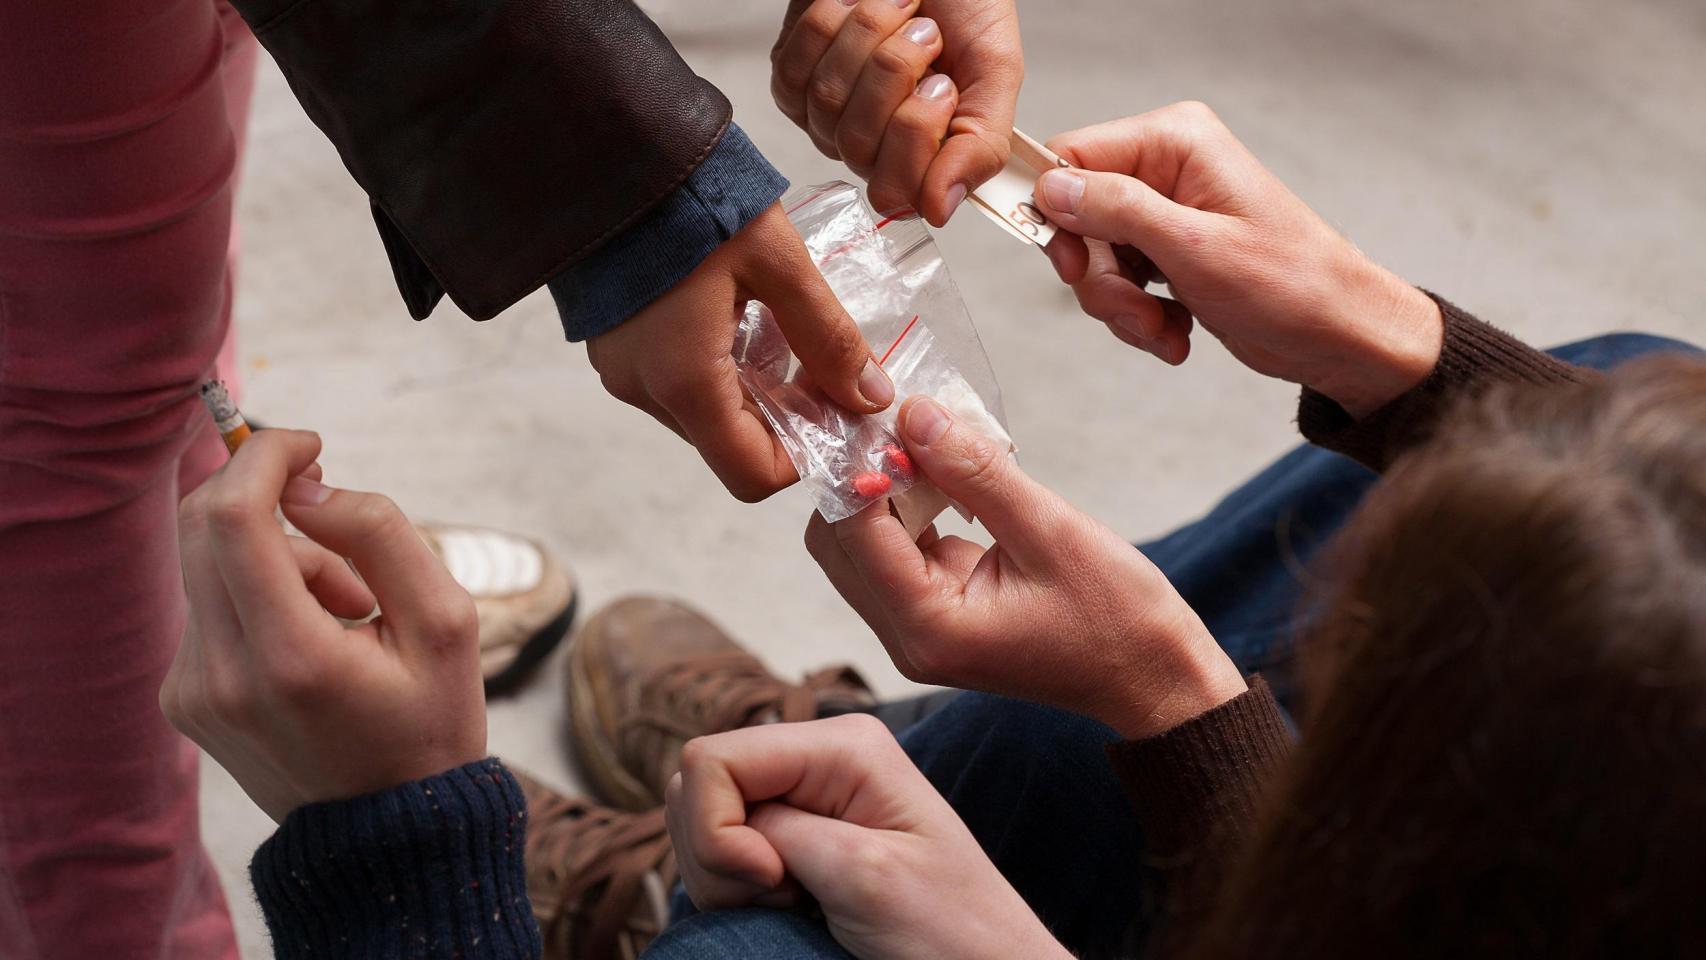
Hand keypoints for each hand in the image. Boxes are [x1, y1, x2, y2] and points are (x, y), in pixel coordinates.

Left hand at [161, 429, 484, 821]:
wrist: (387, 837)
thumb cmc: (431, 725)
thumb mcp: (449, 624)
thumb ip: (382, 535)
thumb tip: (309, 488)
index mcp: (292, 658)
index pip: (232, 517)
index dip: (265, 457)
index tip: (312, 445)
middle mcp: (223, 676)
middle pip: (200, 526)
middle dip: (266, 494)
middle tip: (330, 501)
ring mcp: (192, 693)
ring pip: (209, 562)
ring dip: (277, 555)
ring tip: (349, 607)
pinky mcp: (183, 700)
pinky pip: (209, 605)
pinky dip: (260, 595)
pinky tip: (314, 639)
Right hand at [587, 203, 892, 501]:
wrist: (607, 149)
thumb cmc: (693, 198)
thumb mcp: (778, 262)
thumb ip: (828, 336)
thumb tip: (870, 398)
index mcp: (684, 381)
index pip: (752, 475)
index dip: (805, 458)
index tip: (840, 413)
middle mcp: (646, 390)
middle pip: (732, 445)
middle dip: (788, 417)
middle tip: (827, 365)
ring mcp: (624, 370)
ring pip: (708, 414)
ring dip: (758, 389)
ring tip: (785, 327)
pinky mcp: (617, 345)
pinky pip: (680, 382)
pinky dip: (723, 367)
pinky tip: (743, 314)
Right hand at [666, 714, 1070, 959]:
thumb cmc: (949, 930)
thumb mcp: (863, 874)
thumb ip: (779, 830)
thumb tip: (715, 814)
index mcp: (842, 744)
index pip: (712, 759)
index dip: (716, 830)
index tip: (771, 881)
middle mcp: (818, 756)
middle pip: (699, 785)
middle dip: (716, 854)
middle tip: (785, 898)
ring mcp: (804, 795)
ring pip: (702, 818)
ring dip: (725, 877)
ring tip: (795, 904)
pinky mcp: (794, 835)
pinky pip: (723, 848)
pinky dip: (734, 888)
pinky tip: (789, 907)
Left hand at [770, 0, 1022, 223]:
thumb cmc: (965, 8)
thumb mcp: (995, 71)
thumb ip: (981, 144)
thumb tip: (942, 210)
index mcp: (923, 159)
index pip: (897, 191)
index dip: (917, 132)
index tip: (943, 83)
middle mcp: (871, 149)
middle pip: (859, 145)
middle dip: (896, 71)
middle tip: (926, 32)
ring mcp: (827, 117)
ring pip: (827, 100)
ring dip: (867, 36)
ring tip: (899, 6)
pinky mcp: (792, 79)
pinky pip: (795, 68)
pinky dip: (829, 23)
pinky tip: (856, 3)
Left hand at [808, 396, 1247, 738]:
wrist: (1152, 677)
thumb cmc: (1116, 616)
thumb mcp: (1050, 531)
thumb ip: (976, 473)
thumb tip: (914, 414)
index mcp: (927, 628)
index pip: (853, 533)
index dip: (863, 467)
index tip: (894, 412)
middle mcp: (907, 637)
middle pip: (838, 541)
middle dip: (864, 476)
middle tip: (909, 420)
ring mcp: (917, 629)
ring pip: (862, 544)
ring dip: (887, 488)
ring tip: (935, 441)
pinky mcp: (936, 612)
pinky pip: (898, 550)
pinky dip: (911, 507)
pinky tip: (949, 474)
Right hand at [1035, 101, 1443, 417]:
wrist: (1339, 335)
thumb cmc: (1292, 285)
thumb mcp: (1194, 246)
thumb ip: (1117, 210)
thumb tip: (1053, 188)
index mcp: (1176, 141)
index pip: (1074, 156)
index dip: (1058, 214)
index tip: (1073, 265)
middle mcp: (1168, 168)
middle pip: (1079, 217)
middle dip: (1100, 278)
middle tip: (1134, 310)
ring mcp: (1167, 213)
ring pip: (1096, 259)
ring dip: (1122, 307)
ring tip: (1163, 330)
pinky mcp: (1170, 253)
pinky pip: (1122, 284)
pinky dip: (1139, 318)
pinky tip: (1175, 333)